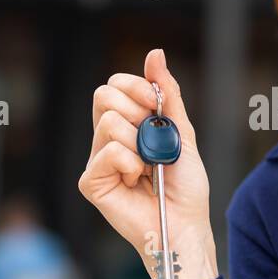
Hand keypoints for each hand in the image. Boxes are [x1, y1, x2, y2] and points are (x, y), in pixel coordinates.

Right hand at [79, 49, 218, 278]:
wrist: (186, 224)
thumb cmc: (186, 185)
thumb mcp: (182, 132)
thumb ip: (167, 93)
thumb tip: (154, 54)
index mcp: (126, 125)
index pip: (113, 85)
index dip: (136, 87)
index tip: (157, 105)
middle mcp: (105, 140)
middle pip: (102, 95)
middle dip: (138, 111)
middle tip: (154, 139)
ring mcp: (96, 161)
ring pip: (109, 122)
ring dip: (141, 144)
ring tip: (149, 167)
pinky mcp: (91, 182)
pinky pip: (108, 153)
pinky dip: (132, 164)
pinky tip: (138, 182)